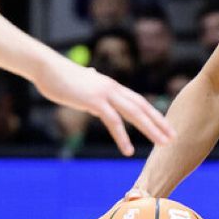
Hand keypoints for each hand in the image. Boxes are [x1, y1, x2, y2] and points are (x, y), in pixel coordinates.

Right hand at [34, 57, 174, 155]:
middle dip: (159, 122)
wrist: (45, 67)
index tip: (165, 125)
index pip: (138, 101)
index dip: (153, 113)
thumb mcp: (81, 81)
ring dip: (150, 130)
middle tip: (173, 136)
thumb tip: (93, 81)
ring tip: (162, 144)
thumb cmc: (59, 75)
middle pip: (142, 107)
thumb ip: (90, 83)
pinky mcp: (94, 101)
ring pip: (134, 114)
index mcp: (111, 86)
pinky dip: (123, 137)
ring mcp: (105, 94)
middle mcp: (112, 89)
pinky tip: (128, 150)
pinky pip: (113, 122)